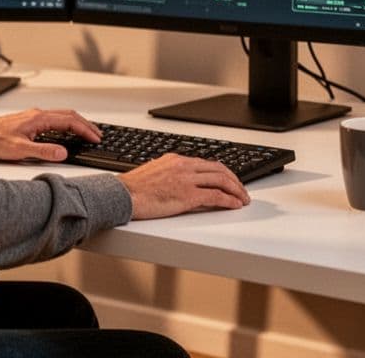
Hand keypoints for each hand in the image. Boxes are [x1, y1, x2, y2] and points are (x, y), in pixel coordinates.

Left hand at [0, 108, 100, 161]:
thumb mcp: (20, 150)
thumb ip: (43, 152)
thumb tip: (63, 153)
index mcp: (38, 119)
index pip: (69, 121)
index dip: (85, 130)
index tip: (95, 138)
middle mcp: (38, 115)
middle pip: (69, 116)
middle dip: (86, 125)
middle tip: (97, 135)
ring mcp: (34, 117)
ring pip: (62, 116)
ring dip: (77, 124)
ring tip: (87, 133)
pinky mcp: (30, 121)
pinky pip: (54, 120)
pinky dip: (66, 125)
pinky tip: (66, 133)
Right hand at [118, 153, 250, 218]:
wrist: (122, 195)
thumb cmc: (132, 189)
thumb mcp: (154, 173)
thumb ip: (170, 174)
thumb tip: (179, 182)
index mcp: (176, 159)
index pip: (207, 163)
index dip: (222, 172)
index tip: (229, 180)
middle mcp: (184, 166)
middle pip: (219, 169)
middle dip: (235, 180)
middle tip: (242, 190)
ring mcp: (187, 180)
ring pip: (221, 180)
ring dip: (236, 190)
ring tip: (243, 199)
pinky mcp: (187, 196)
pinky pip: (215, 196)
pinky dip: (229, 200)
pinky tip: (235, 205)